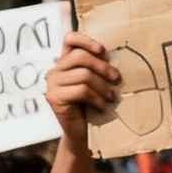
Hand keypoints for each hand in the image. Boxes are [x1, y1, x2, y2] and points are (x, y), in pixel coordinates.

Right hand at [46, 33, 120, 148]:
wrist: (82, 133)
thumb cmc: (94, 105)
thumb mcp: (98, 83)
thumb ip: (100, 69)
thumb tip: (120, 57)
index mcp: (65, 62)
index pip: (69, 39)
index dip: (86, 40)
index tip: (103, 51)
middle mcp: (55, 70)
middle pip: (80, 57)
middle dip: (103, 67)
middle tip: (117, 79)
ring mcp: (52, 84)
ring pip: (83, 75)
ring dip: (103, 87)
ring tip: (112, 97)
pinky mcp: (54, 98)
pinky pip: (81, 91)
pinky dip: (97, 99)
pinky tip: (102, 106)